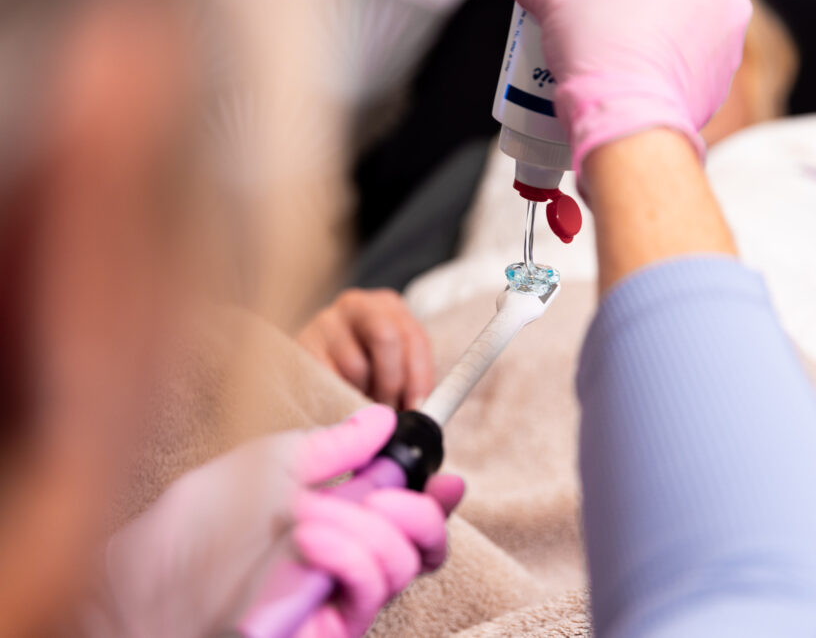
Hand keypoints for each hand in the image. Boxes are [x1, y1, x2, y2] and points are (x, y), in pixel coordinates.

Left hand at [102, 405, 462, 637]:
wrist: (146, 584)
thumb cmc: (193, 526)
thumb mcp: (267, 463)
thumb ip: (330, 446)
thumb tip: (382, 420)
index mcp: (334, 523)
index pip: (404, 520)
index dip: (435, 500)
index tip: (449, 477)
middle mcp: (344, 562)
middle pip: (422, 545)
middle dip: (416, 507)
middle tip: (385, 492)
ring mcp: (338, 597)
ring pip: (404, 559)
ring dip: (368, 524)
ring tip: (313, 516)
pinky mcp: (332, 627)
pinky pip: (372, 583)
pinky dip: (352, 550)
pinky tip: (313, 536)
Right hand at [298, 289, 433, 409]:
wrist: (312, 362)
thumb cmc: (364, 363)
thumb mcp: (393, 360)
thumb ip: (409, 376)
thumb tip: (420, 410)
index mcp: (387, 305)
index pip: (413, 336)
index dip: (419, 377)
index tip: (418, 407)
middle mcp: (356, 304)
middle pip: (386, 337)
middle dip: (392, 381)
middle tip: (389, 409)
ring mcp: (326, 322)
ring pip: (357, 365)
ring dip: (365, 394)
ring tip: (363, 405)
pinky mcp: (302, 346)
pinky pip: (328, 380)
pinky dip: (340, 398)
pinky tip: (342, 403)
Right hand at [501, 0, 751, 170]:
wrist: (625, 124)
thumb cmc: (602, 53)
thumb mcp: (557, 3)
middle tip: (619, 5)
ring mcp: (730, 43)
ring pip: (698, 22)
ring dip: (669, 28)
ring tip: (628, 44)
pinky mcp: (721, 84)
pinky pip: (699, 65)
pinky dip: (675, 67)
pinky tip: (642, 75)